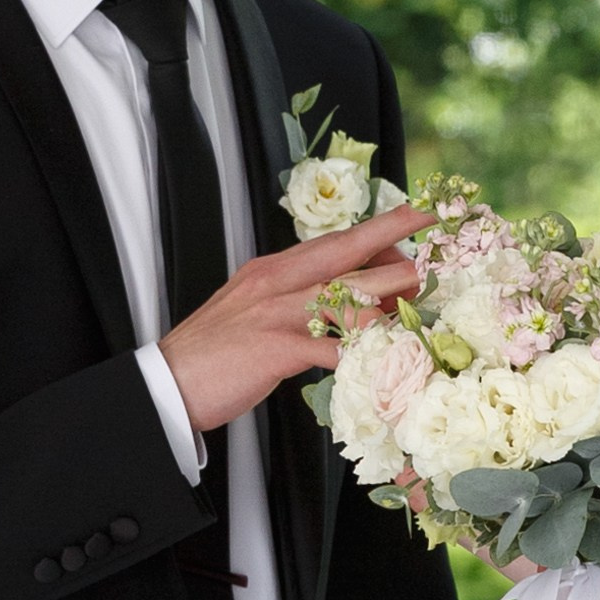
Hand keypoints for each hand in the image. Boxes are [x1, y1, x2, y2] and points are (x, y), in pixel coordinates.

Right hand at [160, 204, 431, 431]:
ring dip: (388, 303)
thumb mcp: (255, 312)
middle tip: (433, 248)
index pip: (333, 242)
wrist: (166, 384)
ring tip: (420, 309)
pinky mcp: (274, 348)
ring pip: (346, 296)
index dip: (376, 229)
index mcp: (271, 270)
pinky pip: (330, 348)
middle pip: (345, 255)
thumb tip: (343, 306)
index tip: (412, 214)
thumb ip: (295, 304)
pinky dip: (360, 355)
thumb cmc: (212, 354)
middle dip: (394, 248)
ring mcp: (275, 313)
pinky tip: (382, 362)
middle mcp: (276, 282)